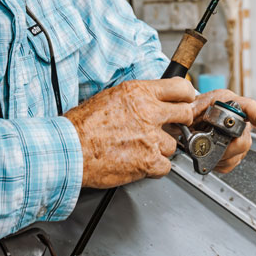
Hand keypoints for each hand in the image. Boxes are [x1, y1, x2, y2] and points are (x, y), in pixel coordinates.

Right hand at [65, 78, 197, 187]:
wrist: (69, 149)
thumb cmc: (82, 125)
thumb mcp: (112, 96)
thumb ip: (138, 97)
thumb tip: (154, 100)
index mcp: (140, 93)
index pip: (180, 88)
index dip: (186, 96)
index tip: (186, 101)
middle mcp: (149, 112)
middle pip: (185, 114)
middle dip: (180, 121)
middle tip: (171, 126)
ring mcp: (151, 138)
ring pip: (173, 144)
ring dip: (161, 148)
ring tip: (140, 148)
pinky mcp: (148, 161)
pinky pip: (165, 166)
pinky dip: (154, 167)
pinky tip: (139, 162)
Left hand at [190, 89, 255, 173]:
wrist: (181, 120)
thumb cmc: (185, 110)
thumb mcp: (185, 106)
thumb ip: (189, 109)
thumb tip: (188, 116)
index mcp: (225, 101)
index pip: (250, 108)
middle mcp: (235, 117)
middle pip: (244, 138)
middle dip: (228, 148)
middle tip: (210, 148)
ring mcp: (236, 135)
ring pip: (240, 152)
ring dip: (222, 157)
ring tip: (206, 152)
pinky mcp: (233, 150)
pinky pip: (233, 162)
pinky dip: (220, 163)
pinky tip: (211, 156)